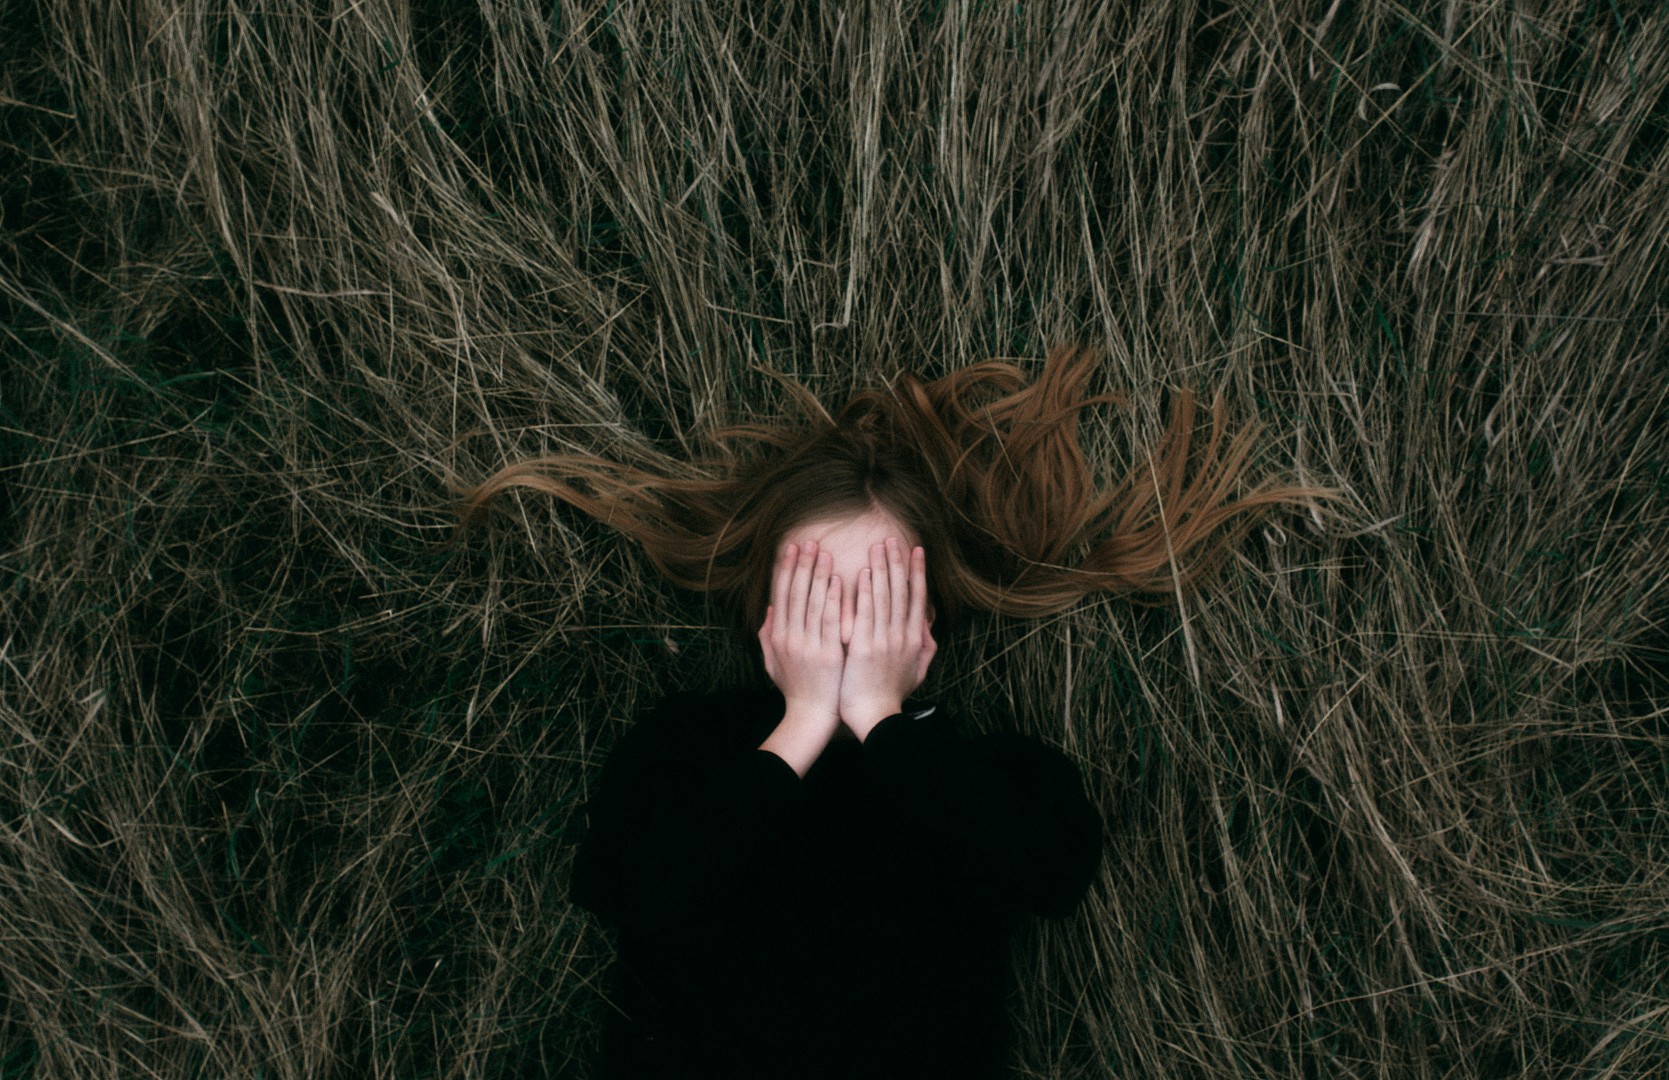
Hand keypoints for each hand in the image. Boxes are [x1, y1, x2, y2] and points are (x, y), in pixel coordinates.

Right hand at [758, 540, 845, 728]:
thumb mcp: (773, 661)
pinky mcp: (826, 653)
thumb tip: (771, 607)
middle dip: (801, 564)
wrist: (811, 715)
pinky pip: (829, 620)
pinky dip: (832, 598)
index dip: (785, 569)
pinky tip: (837, 580)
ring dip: (817, 574)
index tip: (790, 548)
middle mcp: (789, 637)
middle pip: (795, 593)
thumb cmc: (795, 687)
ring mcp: (808, 645)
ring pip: (812, 602)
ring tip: (823, 552)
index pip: (781, 594)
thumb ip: (768, 633)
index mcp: (777, 635)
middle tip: (808, 541)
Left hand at [838, 537, 936, 738]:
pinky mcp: (865, 647)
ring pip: (886, 596)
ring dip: (883, 568)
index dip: (917, 572)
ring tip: (879, 546)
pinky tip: (866, 572)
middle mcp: (903, 635)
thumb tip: (929, 627)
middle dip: (898, 562)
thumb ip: (925, 648)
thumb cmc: (891, 696)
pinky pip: (867, 613)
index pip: (917, 598)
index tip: (916, 551)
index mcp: (915, 639)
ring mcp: (885, 640)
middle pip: (902, 591)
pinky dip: (868, 592)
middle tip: (893, 538)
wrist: (876, 717)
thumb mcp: (916, 672)